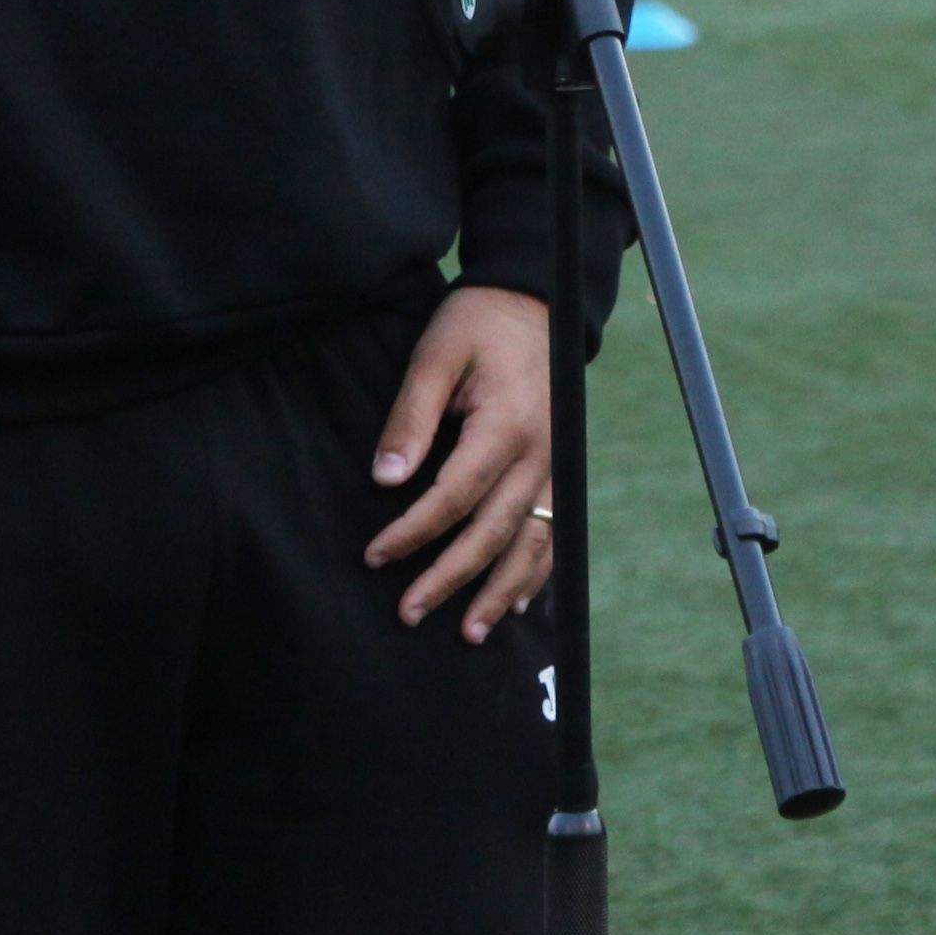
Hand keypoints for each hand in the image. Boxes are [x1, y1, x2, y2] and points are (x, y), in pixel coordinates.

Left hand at [367, 283, 554, 640]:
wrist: (536, 301)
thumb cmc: (477, 324)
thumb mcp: (434, 355)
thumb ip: (410, 418)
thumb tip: (386, 479)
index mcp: (506, 425)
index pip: (454, 497)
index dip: (413, 532)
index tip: (374, 556)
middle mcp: (540, 455)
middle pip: (493, 533)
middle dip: (449, 578)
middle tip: (407, 613)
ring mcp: (556, 466)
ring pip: (531, 543)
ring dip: (498, 591)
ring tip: (467, 633)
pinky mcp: (560, 469)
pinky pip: (553, 532)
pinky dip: (535, 572)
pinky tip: (513, 603)